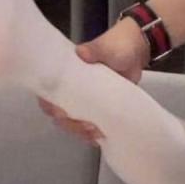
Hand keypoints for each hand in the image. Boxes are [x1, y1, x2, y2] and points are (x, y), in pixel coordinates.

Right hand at [36, 19, 150, 142]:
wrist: (137, 53)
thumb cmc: (116, 45)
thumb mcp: (104, 47)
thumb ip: (94, 50)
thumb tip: (82, 53)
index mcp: (66, 74)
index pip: (47, 92)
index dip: (49, 105)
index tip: (61, 112)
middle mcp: (72, 90)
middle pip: (59, 113)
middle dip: (68, 123)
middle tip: (85, 124)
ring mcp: (86, 101)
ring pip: (73, 123)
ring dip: (80, 131)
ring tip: (95, 132)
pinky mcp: (100, 110)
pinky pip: (89, 127)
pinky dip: (92, 135)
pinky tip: (99, 137)